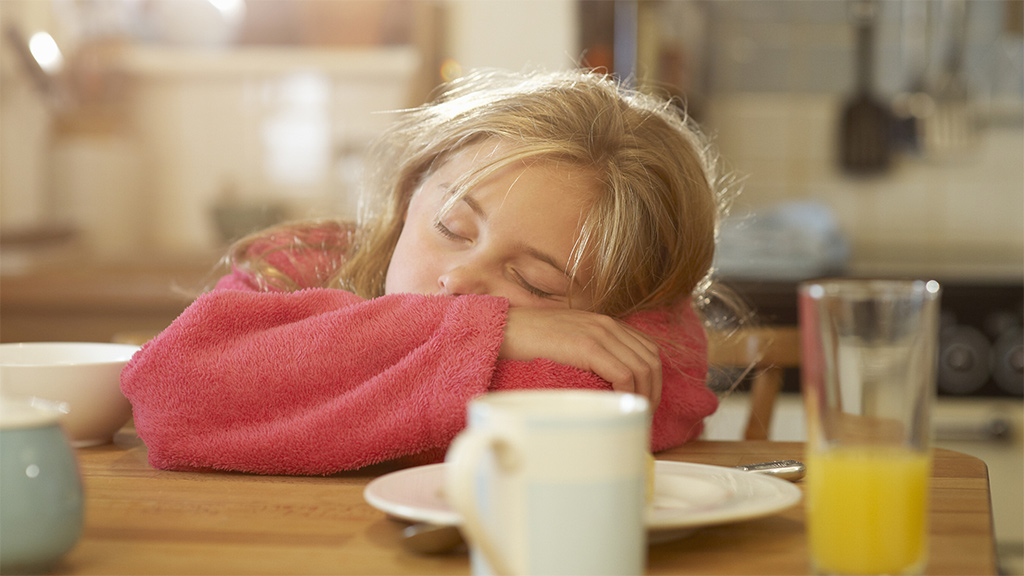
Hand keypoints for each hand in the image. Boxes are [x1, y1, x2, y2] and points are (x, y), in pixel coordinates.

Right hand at [499, 308, 662, 409]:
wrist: (504, 329)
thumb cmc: (529, 342)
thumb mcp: (569, 342)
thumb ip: (589, 352)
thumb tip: (602, 383)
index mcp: (605, 323)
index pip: (647, 349)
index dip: (653, 378)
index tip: (645, 401)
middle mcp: (608, 325)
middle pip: (651, 359)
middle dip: (654, 390)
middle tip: (644, 415)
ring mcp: (599, 333)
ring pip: (643, 368)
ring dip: (644, 396)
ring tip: (635, 416)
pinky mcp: (588, 346)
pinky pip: (623, 373)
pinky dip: (628, 392)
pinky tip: (620, 405)